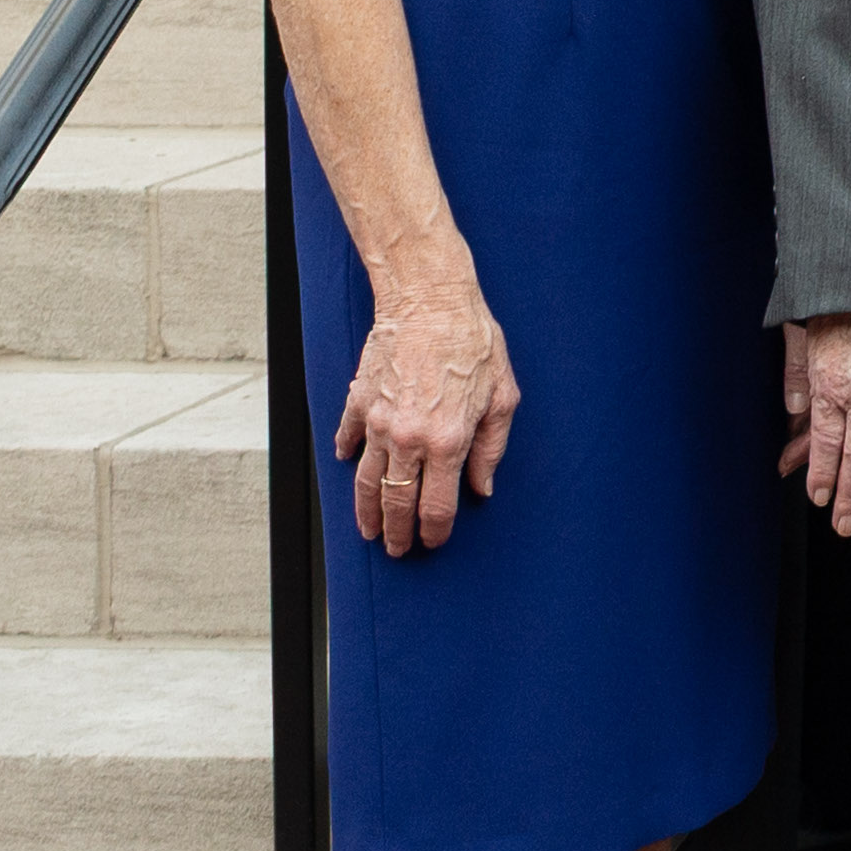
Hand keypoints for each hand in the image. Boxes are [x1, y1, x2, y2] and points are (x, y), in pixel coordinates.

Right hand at [338, 270, 516, 555]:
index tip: (433, 542)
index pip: (436, 505)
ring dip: (367, 510)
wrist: (430, 301)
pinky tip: (348, 466)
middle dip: (397, 532)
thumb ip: (492, 448)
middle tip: (397, 549)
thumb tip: (483, 487)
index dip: (434, 531)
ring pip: (366, 480)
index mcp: (448, 440)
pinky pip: (347, 438)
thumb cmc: (473, 343)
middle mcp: (408, 438)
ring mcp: (377, 422)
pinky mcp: (358, 402)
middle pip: (396, 501)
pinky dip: (347, 456)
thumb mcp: (503, 396)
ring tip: (370, 530)